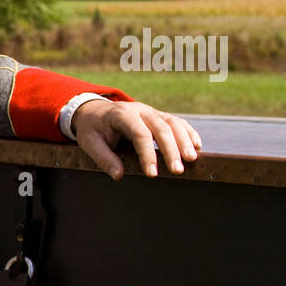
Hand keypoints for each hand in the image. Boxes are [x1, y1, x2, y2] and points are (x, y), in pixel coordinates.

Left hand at [71, 100, 202, 180]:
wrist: (94, 110)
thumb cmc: (92, 128)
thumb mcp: (89, 142)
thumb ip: (103, 158)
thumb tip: (119, 176)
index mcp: (121, 115)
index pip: (139, 134)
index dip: (147, 154)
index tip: (152, 174)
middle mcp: (140, 110)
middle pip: (161, 128)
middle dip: (171, 150)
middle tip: (177, 170)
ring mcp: (151, 111)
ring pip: (173, 123)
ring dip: (184, 141)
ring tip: (191, 159)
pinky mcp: (158, 115)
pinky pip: (177, 122)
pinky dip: (188, 133)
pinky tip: (196, 146)